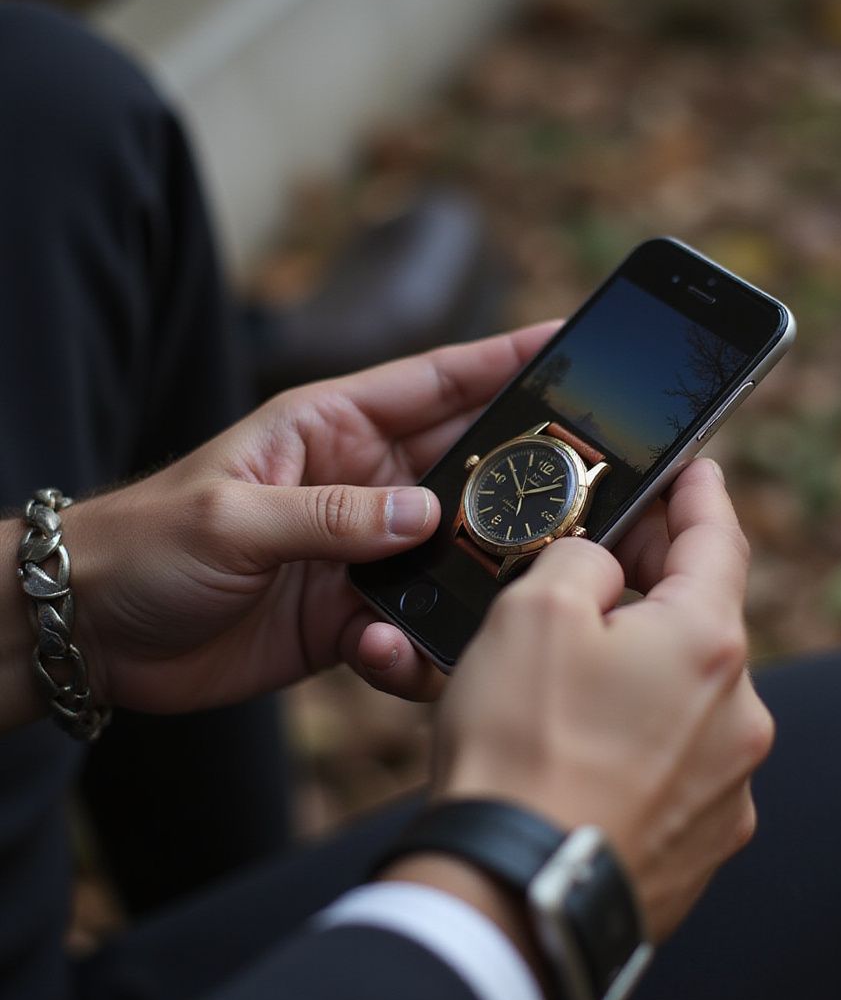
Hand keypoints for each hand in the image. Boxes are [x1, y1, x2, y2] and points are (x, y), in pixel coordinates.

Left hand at [55, 322, 559, 714]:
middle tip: (584, 485)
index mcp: (332, 428)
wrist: (97, 633)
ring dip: (482, 567)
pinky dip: (421, 639)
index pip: (435, 382)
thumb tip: (426, 517)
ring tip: (511, 585)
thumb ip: (332, 515)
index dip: (504, 360)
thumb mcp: (232, 517)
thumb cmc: (145, 545)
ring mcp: (362, 549)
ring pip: (455, 549)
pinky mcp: (354, 612)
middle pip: (465, 466)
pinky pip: (415, 619)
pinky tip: (397, 654)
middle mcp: (360, 482)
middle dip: (522, 473)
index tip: (568, 345)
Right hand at [431, 459, 772, 939]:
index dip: (703, 495)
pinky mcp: (703, 835)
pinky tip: (587, 742)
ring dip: (643, 665)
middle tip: (605, 563)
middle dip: (656, 583)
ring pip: (686, 691)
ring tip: (574, 669)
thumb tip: (603, 573)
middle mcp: (738, 714)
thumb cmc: (521, 746)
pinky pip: (677, 756)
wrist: (515, 890)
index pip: (719, 540)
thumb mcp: (534, 612)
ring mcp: (727, 782)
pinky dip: (642, 731)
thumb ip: (581, 561)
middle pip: (702, 619)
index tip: (696, 471)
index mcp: (707, 644)